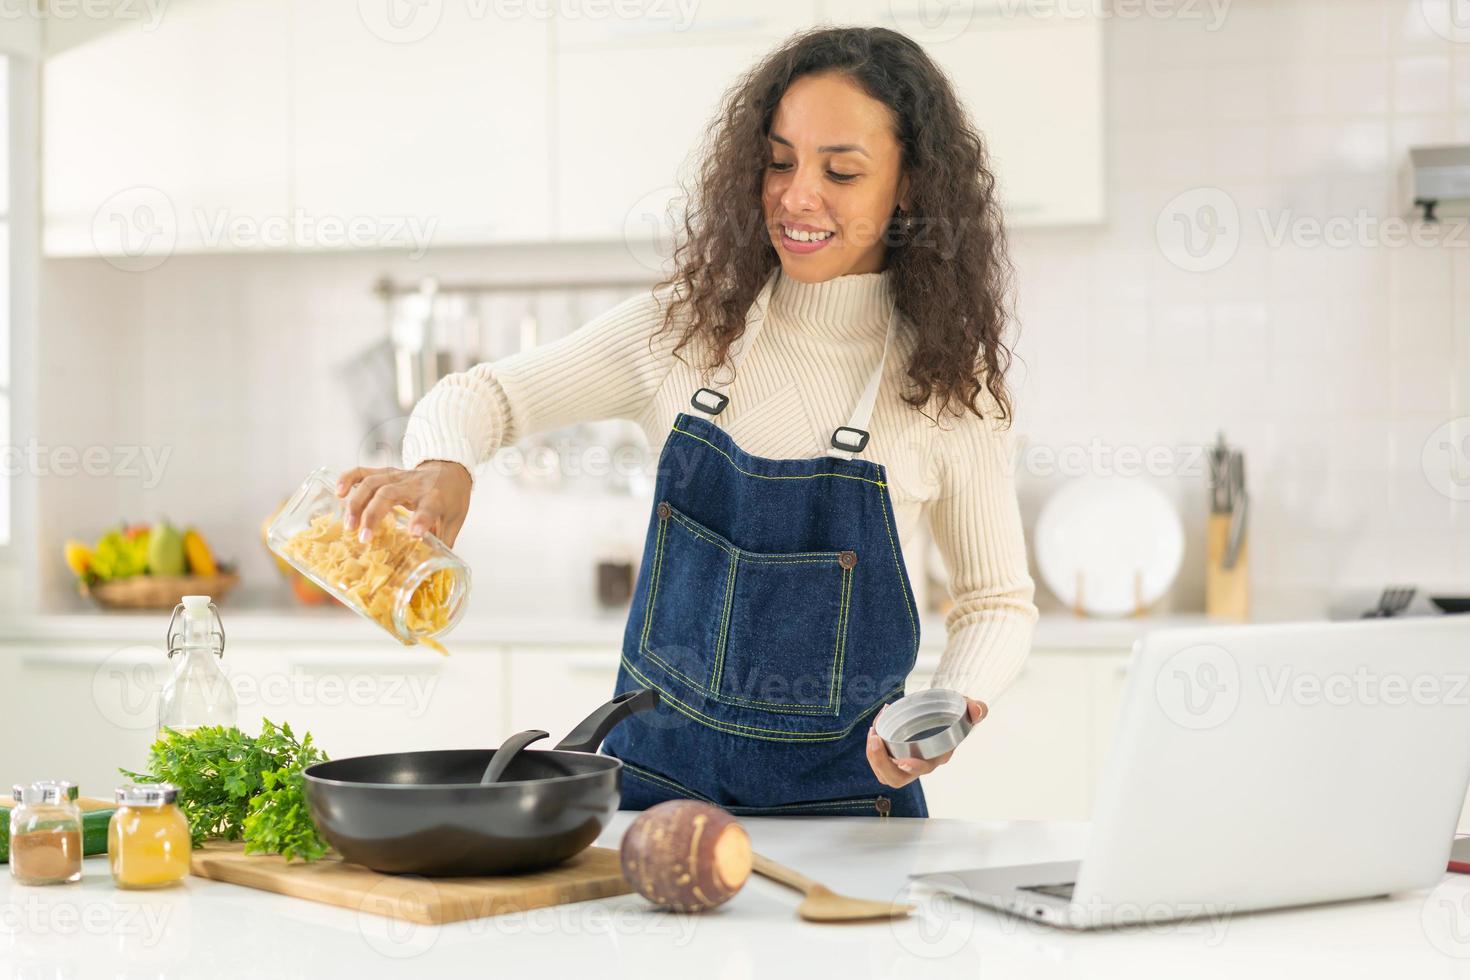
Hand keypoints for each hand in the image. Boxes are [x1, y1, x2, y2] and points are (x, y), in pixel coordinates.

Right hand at [337, 461, 472, 545]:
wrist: (450, 469)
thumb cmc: (451, 499)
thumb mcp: (454, 521)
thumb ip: (442, 545)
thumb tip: (435, 575)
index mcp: (435, 499)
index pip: (428, 508)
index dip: (421, 520)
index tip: (413, 534)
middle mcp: (415, 485)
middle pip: (388, 494)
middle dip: (373, 515)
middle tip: (363, 538)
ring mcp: (398, 476)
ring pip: (372, 483)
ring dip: (357, 503)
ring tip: (348, 525)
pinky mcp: (386, 472)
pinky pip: (364, 471)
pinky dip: (348, 479)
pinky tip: (338, 493)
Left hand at [866, 697, 987, 788]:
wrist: (938, 711)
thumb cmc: (952, 713)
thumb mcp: (965, 707)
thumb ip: (975, 709)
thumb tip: (978, 710)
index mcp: (937, 756)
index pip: (925, 768)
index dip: (914, 767)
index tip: (904, 760)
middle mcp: (920, 762)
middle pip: (897, 777)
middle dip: (882, 763)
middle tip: (875, 739)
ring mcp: (905, 760)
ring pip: (885, 772)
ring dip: (873, 756)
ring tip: (873, 733)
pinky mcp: (893, 754)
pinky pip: (880, 759)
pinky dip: (873, 746)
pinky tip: (876, 726)